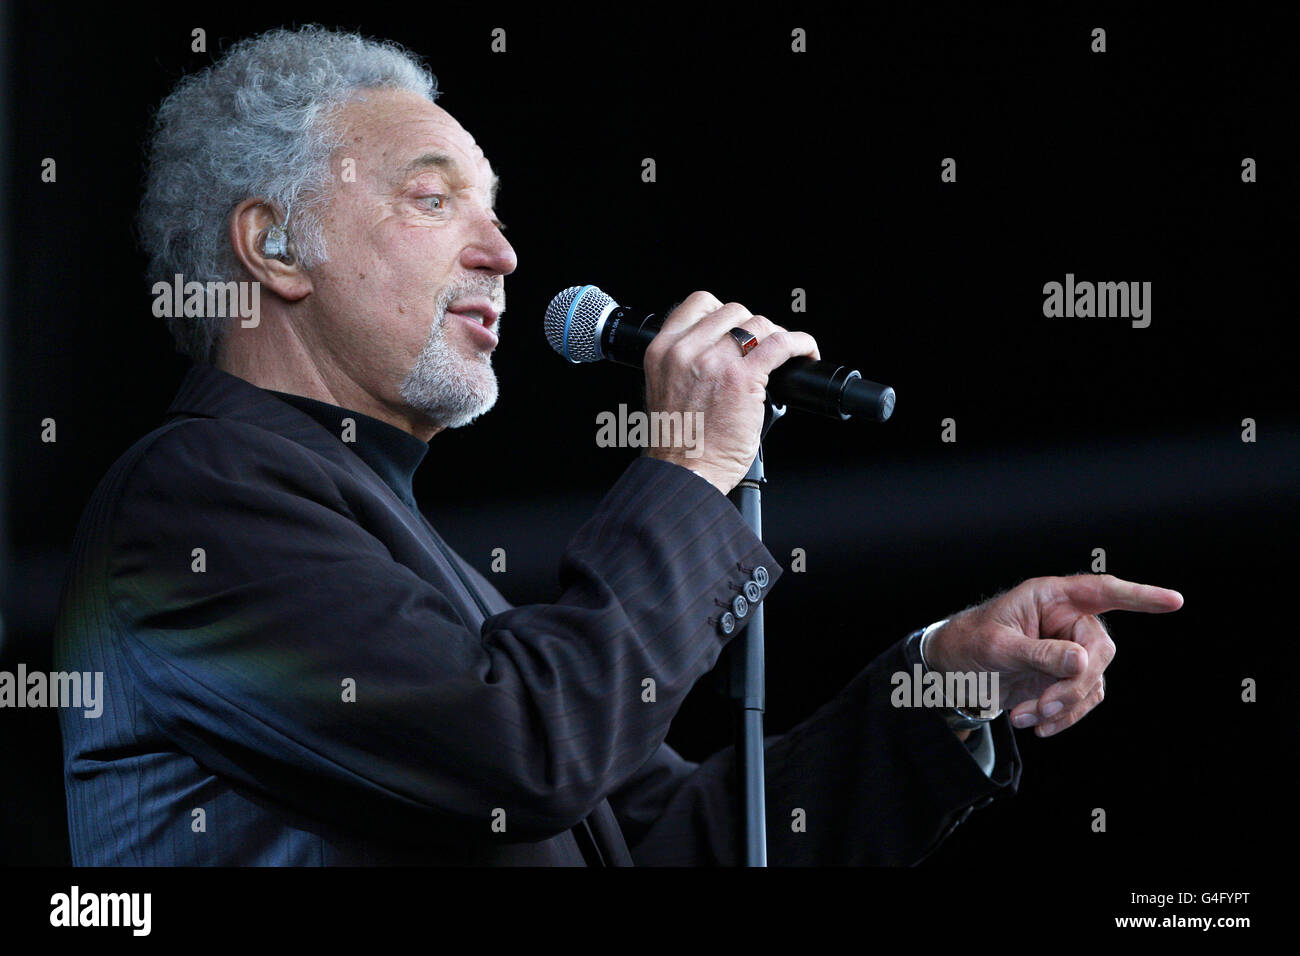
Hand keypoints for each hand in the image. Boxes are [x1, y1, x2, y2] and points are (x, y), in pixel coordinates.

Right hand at [642, 291, 818, 493]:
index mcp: (662, 350)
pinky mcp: (743, 378)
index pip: (699, 304)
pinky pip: (781, 344)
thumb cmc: (677, 443)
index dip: (724, 313)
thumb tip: (722, 348)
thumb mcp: (664, 388)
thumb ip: (684, 362)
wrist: (684, 472)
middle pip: (733, 311)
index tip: (736, 328)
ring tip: (782, 354)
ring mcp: (714, 362)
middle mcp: (685, 351)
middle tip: (761, 349)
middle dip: (751, 328)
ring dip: (774, 336)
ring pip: (758, 324)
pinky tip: (806, 352)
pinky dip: (801, 344)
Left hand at [924, 574, 1183, 736]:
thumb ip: (1039, 653)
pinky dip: (1064, 716)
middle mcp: (1067, 618)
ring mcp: (1071, 648)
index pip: (1102, 591)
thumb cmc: (970, 641)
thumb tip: (1082, 661)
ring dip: (1064, 706)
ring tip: (1025, 718)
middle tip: (1042, 708)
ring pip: (1092, 680)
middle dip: (1074, 685)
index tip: (1174, 601)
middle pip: (1099, 651)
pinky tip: (1037, 725)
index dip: (1140, 596)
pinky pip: (1083, 698)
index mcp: (1050, 596)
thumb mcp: (997, 647)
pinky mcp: (1068, 675)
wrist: (953, 667)